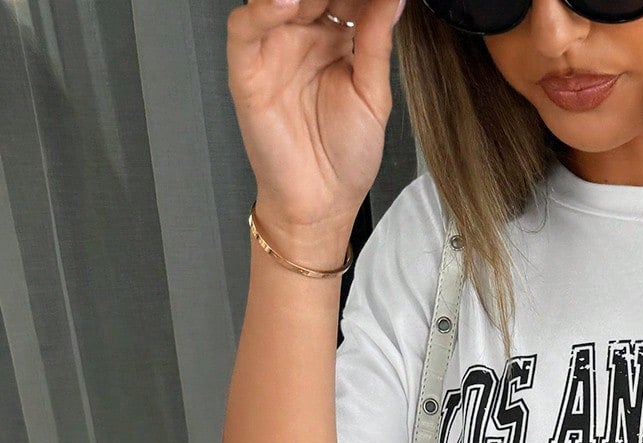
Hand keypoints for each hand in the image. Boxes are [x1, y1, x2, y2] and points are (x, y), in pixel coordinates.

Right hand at [226, 0, 402, 238]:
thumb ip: (378, 41)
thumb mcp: (374, 95)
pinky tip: (286, 2)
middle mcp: (303, 35)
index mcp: (336, 38)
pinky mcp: (247, 67)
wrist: (321, 204)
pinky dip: (262, 9)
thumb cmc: (346, 157)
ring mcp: (273, 47)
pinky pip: (246, 26)